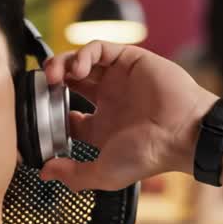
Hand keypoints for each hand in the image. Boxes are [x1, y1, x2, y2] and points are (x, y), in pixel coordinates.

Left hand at [38, 40, 220, 191]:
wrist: (183, 133)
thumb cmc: (150, 155)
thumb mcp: (104, 173)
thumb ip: (73, 175)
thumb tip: (44, 172)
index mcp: (101, 127)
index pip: (66, 114)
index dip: (49, 111)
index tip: (39, 115)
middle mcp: (109, 101)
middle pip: (69, 82)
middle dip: (51, 81)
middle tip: (42, 86)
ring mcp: (118, 79)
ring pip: (81, 61)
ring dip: (62, 64)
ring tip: (55, 74)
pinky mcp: (129, 60)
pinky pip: (99, 49)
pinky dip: (83, 54)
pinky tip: (78, 68)